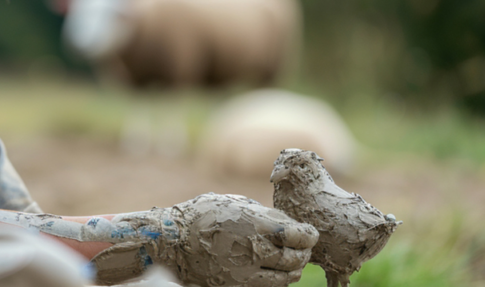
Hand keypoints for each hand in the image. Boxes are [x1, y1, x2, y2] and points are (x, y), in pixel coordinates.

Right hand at [169, 193, 317, 286]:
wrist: (174, 242)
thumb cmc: (202, 216)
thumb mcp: (235, 205)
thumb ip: (263, 215)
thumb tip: (287, 224)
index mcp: (257, 225)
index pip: (300, 235)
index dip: (310, 235)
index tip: (309, 234)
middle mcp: (255, 250)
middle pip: (296, 258)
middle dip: (304, 253)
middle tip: (302, 249)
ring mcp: (247, 272)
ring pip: (286, 278)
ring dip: (293, 270)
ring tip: (290, 262)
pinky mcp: (238, 286)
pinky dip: (278, 282)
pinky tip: (274, 273)